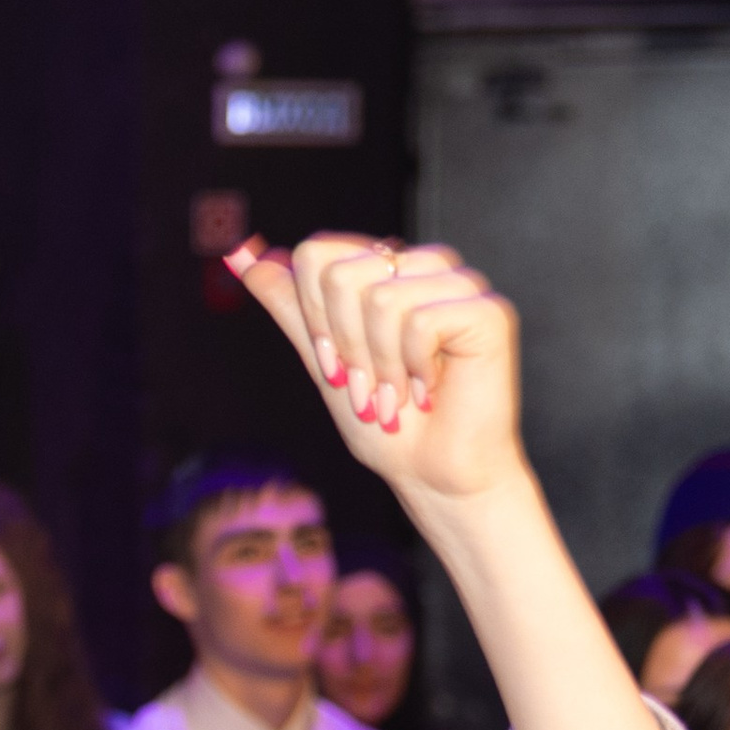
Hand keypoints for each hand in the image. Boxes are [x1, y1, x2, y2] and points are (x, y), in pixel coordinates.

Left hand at [227, 235, 524, 507]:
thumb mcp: (324, 361)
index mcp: (385, 269)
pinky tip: (430, 390)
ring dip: (380, 368)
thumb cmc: (385, 426)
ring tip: (398, 396)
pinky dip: (414, 369)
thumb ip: (290, 307)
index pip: (317, 254)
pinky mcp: (487, 310)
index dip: (313, 320)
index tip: (335, 368)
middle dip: (345, 349)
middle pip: (341, 276)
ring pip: (381, 299)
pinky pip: (421, 321)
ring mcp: (458, 283)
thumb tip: (242, 257)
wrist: (432, 475)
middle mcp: (422, 265)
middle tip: (370, 390)